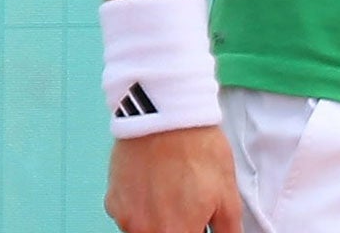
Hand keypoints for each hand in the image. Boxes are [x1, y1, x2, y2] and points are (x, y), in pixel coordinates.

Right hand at [105, 127, 242, 232]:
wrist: (166, 116)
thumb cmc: (200, 152)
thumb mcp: (227, 192)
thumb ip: (227, 229)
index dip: (196, 230)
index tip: (201, 222)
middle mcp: (146, 232)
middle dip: (179, 226)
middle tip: (189, 205)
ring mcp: (125, 219)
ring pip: (145, 230)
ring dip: (159, 220)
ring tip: (173, 190)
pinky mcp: (112, 203)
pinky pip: (129, 216)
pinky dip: (142, 207)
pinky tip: (155, 183)